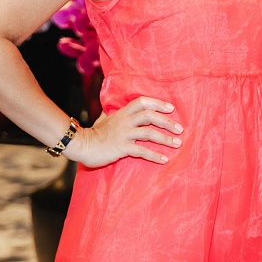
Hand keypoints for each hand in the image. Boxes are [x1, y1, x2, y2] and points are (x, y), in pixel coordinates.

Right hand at [64, 96, 182, 167]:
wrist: (82, 145)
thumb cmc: (94, 134)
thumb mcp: (105, 119)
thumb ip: (114, 114)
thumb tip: (117, 109)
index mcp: (122, 113)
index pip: (142, 102)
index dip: (157, 103)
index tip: (171, 109)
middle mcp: (125, 121)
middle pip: (149, 116)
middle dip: (167, 122)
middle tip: (180, 129)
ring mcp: (123, 134)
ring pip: (148, 133)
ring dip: (165, 139)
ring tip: (177, 144)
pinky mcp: (121, 148)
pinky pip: (141, 151)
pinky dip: (154, 155)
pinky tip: (164, 159)